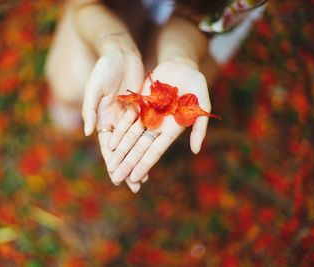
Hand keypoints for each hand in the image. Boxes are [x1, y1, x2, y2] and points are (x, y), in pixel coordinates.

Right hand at [81, 49, 145, 191]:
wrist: (121, 52)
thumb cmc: (104, 68)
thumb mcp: (94, 88)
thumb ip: (90, 109)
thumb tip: (89, 132)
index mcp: (103, 118)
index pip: (108, 147)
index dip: (112, 163)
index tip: (116, 179)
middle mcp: (115, 120)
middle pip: (123, 150)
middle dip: (128, 168)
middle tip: (135, 187)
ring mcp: (129, 115)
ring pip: (135, 142)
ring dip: (139, 159)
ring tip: (145, 177)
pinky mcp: (141, 108)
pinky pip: (146, 128)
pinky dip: (148, 141)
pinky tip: (154, 153)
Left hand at [107, 59, 211, 186]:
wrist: (180, 65)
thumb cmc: (195, 85)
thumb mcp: (203, 104)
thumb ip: (199, 127)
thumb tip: (196, 151)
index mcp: (172, 129)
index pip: (156, 150)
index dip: (145, 163)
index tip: (135, 178)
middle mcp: (158, 126)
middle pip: (140, 148)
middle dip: (128, 163)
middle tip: (117, 179)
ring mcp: (147, 117)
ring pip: (131, 138)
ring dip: (121, 152)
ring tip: (111, 166)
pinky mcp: (139, 106)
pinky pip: (127, 121)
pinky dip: (119, 132)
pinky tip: (110, 144)